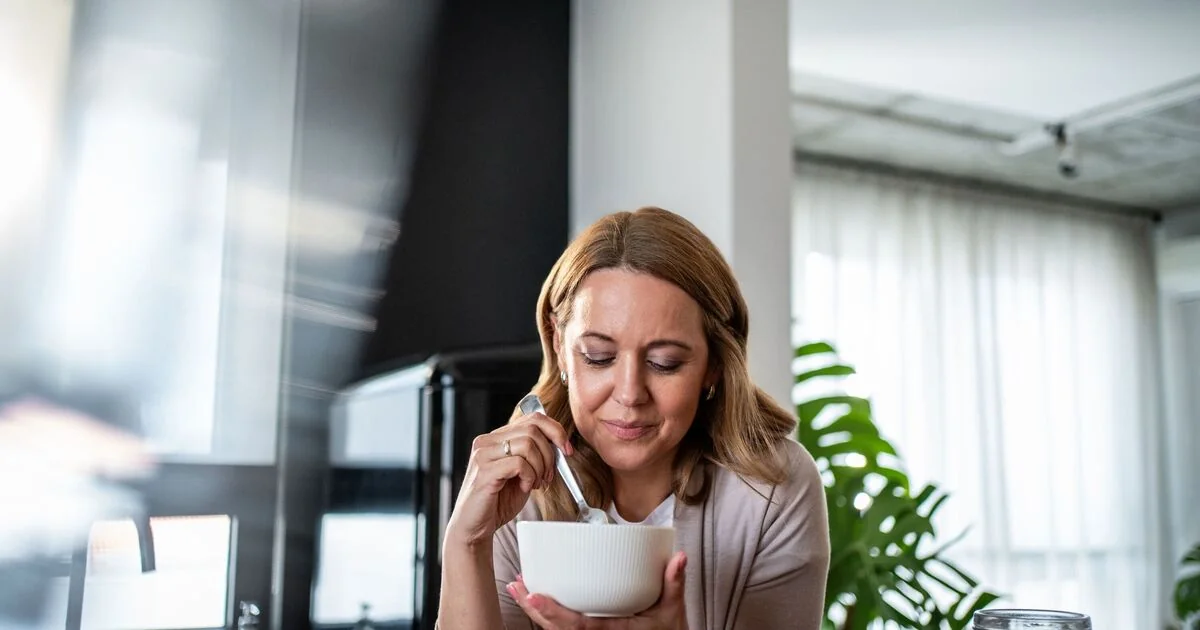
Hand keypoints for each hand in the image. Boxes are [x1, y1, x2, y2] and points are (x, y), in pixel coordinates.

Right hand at [445, 410, 571, 546]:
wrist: (474, 528)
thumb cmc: (498, 502)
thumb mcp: (522, 474)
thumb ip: (534, 455)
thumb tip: (560, 444)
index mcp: (496, 438)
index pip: (532, 418)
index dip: (556, 431)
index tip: (567, 450)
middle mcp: (486, 442)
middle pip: (533, 429)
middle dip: (549, 454)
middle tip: (547, 476)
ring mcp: (483, 455)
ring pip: (528, 444)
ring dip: (540, 467)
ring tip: (535, 483)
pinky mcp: (484, 471)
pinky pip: (520, 464)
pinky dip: (530, 476)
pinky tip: (524, 488)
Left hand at [507, 551, 688, 629]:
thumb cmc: (667, 629)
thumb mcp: (673, 609)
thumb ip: (674, 583)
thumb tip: (679, 558)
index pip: (579, 627)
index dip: (555, 613)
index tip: (535, 597)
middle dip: (535, 610)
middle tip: (519, 587)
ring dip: (536, 611)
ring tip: (518, 587)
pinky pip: (563, 629)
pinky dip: (546, 615)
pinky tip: (533, 598)